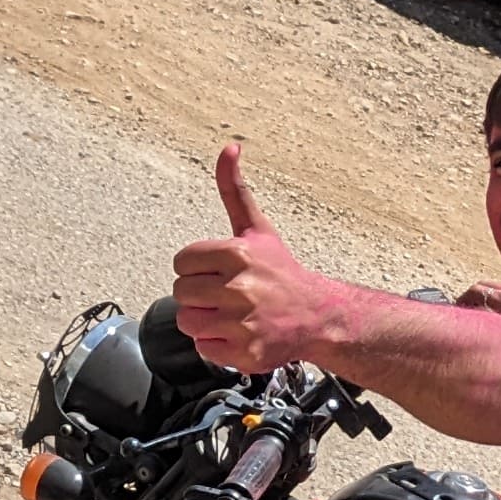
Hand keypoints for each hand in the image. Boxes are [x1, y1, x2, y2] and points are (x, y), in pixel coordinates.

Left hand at [171, 143, 336, 373]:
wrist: (319, 316)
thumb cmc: (281, 272)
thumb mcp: (257, 229)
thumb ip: (235, 190)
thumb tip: (229, 147)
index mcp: (237, 254)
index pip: (181, 263)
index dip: (196, 268)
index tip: (218, 272)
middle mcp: (240, 288)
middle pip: (181, 294)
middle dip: (200, 295)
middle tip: (227, 295)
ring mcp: (243, 322)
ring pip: (189, 322)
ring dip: (205, 321)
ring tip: (231, 315)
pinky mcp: (246, 352)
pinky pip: (205, 349)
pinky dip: (218, 345)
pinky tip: (239, 334)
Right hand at [456, 280, 500, 332]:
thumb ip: (496, 329)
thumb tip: (479, 328)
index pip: (474, 292)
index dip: (461, 301)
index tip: (456, 312)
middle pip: (482, 285)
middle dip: (470, 296)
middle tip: (465, 311)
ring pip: (497, 286)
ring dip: (488, 295)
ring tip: (486, 313)